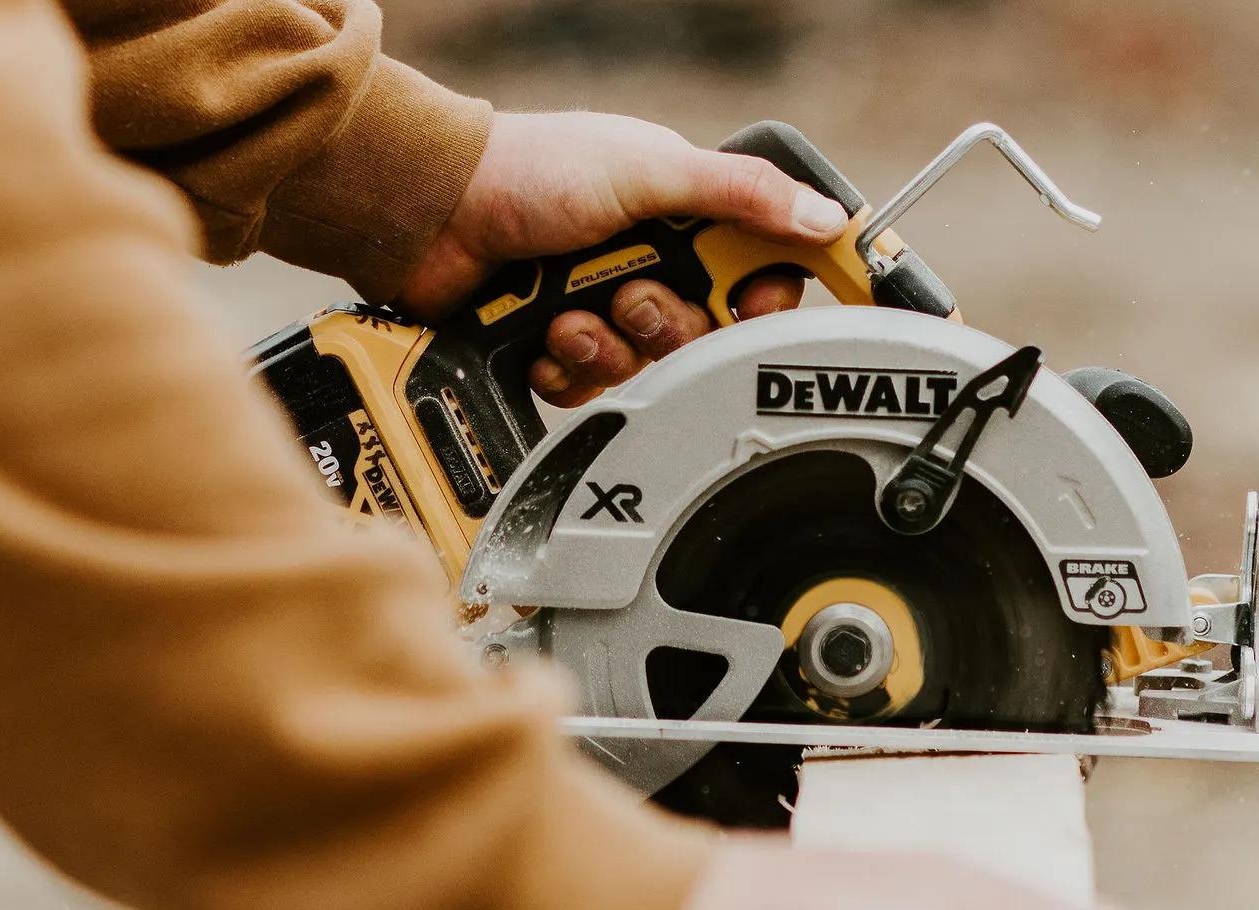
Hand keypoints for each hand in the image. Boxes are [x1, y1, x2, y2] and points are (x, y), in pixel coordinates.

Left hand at [400, 112, 849, 407]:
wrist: (431, 215)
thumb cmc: (530, 171)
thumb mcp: (650, 170)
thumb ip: (742, 194)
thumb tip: (826, 217)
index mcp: (684, 214)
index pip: (758, 270)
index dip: (761, 298)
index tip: (751, 306)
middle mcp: (650, 262)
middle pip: (705, 332)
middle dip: (667, 324)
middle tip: (632, 297)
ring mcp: (604, 306)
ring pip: (648, 367)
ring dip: (609, 345)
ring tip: (571, 310)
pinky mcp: (560, 346)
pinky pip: (593, 390)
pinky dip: (568, 367)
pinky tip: (543, 334)